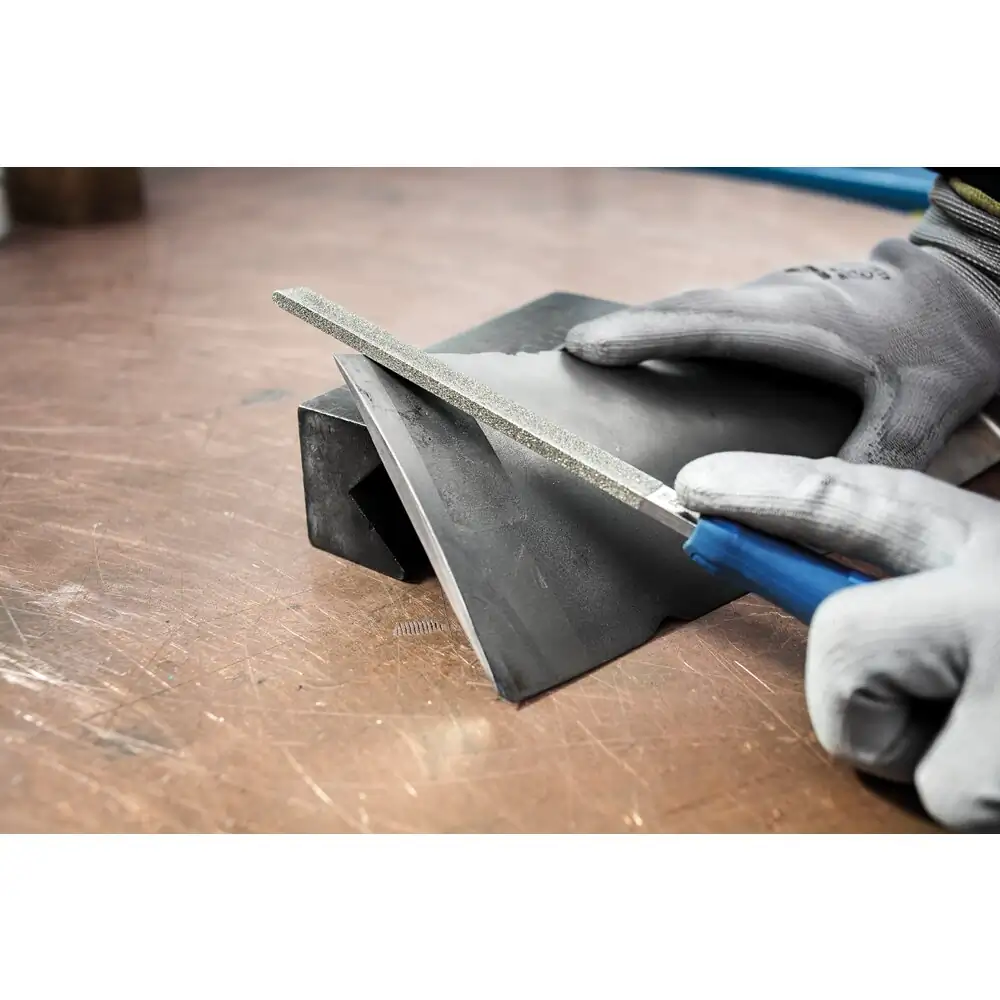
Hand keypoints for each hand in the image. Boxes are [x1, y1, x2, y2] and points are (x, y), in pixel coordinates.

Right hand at [565, 179, 999, 470]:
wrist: (972, 279)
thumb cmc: (947, 338)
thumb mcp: (921, 409)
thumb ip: (870, 462)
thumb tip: (818, 514)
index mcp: (800, 324)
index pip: (703, 327)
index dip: (640, 336)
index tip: (585, 346)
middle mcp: (778, 300)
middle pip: (685, 309)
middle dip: (625, 329)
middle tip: (574, 351)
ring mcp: (779, 293)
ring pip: (697, 305)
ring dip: (648, 323)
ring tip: (602, 349)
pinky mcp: (782, 298)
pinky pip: (713, 310)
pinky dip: (676, 325)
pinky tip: (664, 346)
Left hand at [675, 450, 999, 830]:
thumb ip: (938, 595)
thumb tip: (837, 618)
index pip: (856, 500)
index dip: (768, 489)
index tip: (695, 488)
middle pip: (842, 640)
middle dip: (859, 700)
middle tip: (936, 712)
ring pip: (905, 751)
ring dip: (958, 774)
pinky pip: (958, 803)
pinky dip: (992, 810)